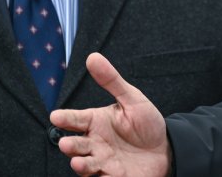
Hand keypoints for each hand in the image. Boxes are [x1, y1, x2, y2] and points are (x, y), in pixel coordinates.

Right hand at [49, 52, 171, 176]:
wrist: (165, 148)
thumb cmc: (146, 123)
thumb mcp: (132, 99)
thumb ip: (112, 80)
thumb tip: (93, 57)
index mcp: (96, 122)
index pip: (76, 119)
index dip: (65, 118)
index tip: (56, 116)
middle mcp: (95, 143)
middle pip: (77, 145)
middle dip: (70, 145)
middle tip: (66, 143)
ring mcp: (103, 161)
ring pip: (86, 165)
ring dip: (80, 165)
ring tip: (78, 162)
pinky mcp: (113, 176)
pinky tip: (101, 175)